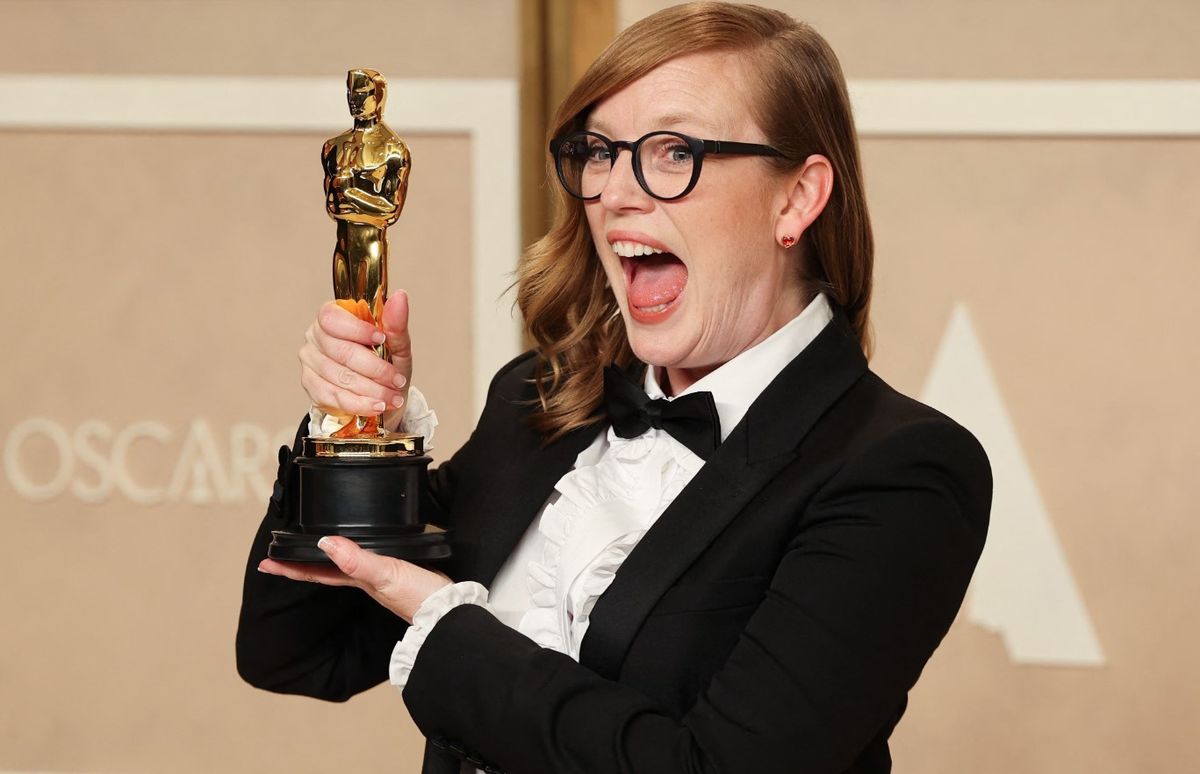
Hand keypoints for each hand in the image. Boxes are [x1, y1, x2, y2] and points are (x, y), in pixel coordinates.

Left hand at [258, 536, 450, 623]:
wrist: (450, 612)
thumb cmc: (421, 598)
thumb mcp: (387, 575)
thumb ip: (358, 560)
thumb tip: (326, 543)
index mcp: (356, 580)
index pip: (314, 573)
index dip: (289, 567)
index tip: (265, 563)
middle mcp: (363, 581)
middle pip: (323, 570)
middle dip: (300, 563)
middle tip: (277, 555)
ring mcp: (380, 579)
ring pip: (342, 566)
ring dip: (322, 559)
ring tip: (308, 550)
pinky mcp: (397, 574)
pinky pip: (364, 562)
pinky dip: (352, 555)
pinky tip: (357, 551)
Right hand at [299, 290, 413, 421]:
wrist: (380, 396)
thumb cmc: (386, 364)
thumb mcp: (396, 345)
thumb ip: (396, 324)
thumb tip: (400, 297)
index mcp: (333, 317)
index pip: (333, 318)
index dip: (357, 330)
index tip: (382, 339)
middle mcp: (315, 336)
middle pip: (340, 352)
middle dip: (375, 369)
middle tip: (397, 379)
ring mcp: (310, 362)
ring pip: (339, 377)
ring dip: (371, 390)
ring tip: (393, 397)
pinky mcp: (310, 386)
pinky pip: (334, 397)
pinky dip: (360, 403)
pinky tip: (377, 406)